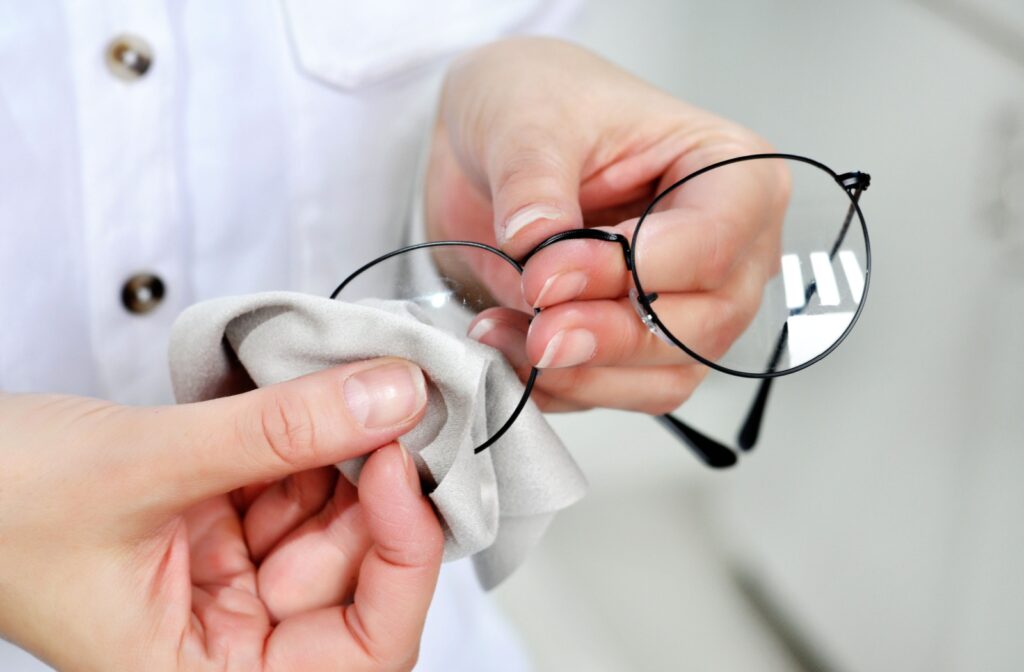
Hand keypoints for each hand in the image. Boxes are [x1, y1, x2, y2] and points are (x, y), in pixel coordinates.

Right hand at [0, 359, 441, 671]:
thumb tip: (393, 394)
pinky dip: (307, 433)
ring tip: (346, 383)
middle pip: (355, 571)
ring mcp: (229, 571)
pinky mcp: (220, 517)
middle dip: (375, 486)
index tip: (399, 466)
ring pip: (330, 515)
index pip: (363, 650)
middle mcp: (230, 633)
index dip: (402, 564)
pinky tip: (311, 393)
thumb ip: (277, 432)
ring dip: (345, 448)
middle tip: (390, 399)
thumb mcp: (143, 468)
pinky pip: (292, 477)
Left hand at [426, 37, 786, 412]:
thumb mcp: (527, 118)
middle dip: (612, 337)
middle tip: (538, 331)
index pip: (712, 243)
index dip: (633, 270)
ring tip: (507, 335)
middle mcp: (727, 246)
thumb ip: (535, 185)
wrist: (492, 138)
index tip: (548, 270)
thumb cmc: (540, 100)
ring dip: (582, 373)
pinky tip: (511, 349)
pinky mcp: (637, 342)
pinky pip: (616, 391)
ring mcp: (687, 302)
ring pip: (665, 375)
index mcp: (730, 171)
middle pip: (701, 324)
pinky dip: (562, 386)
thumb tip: (540, 248)